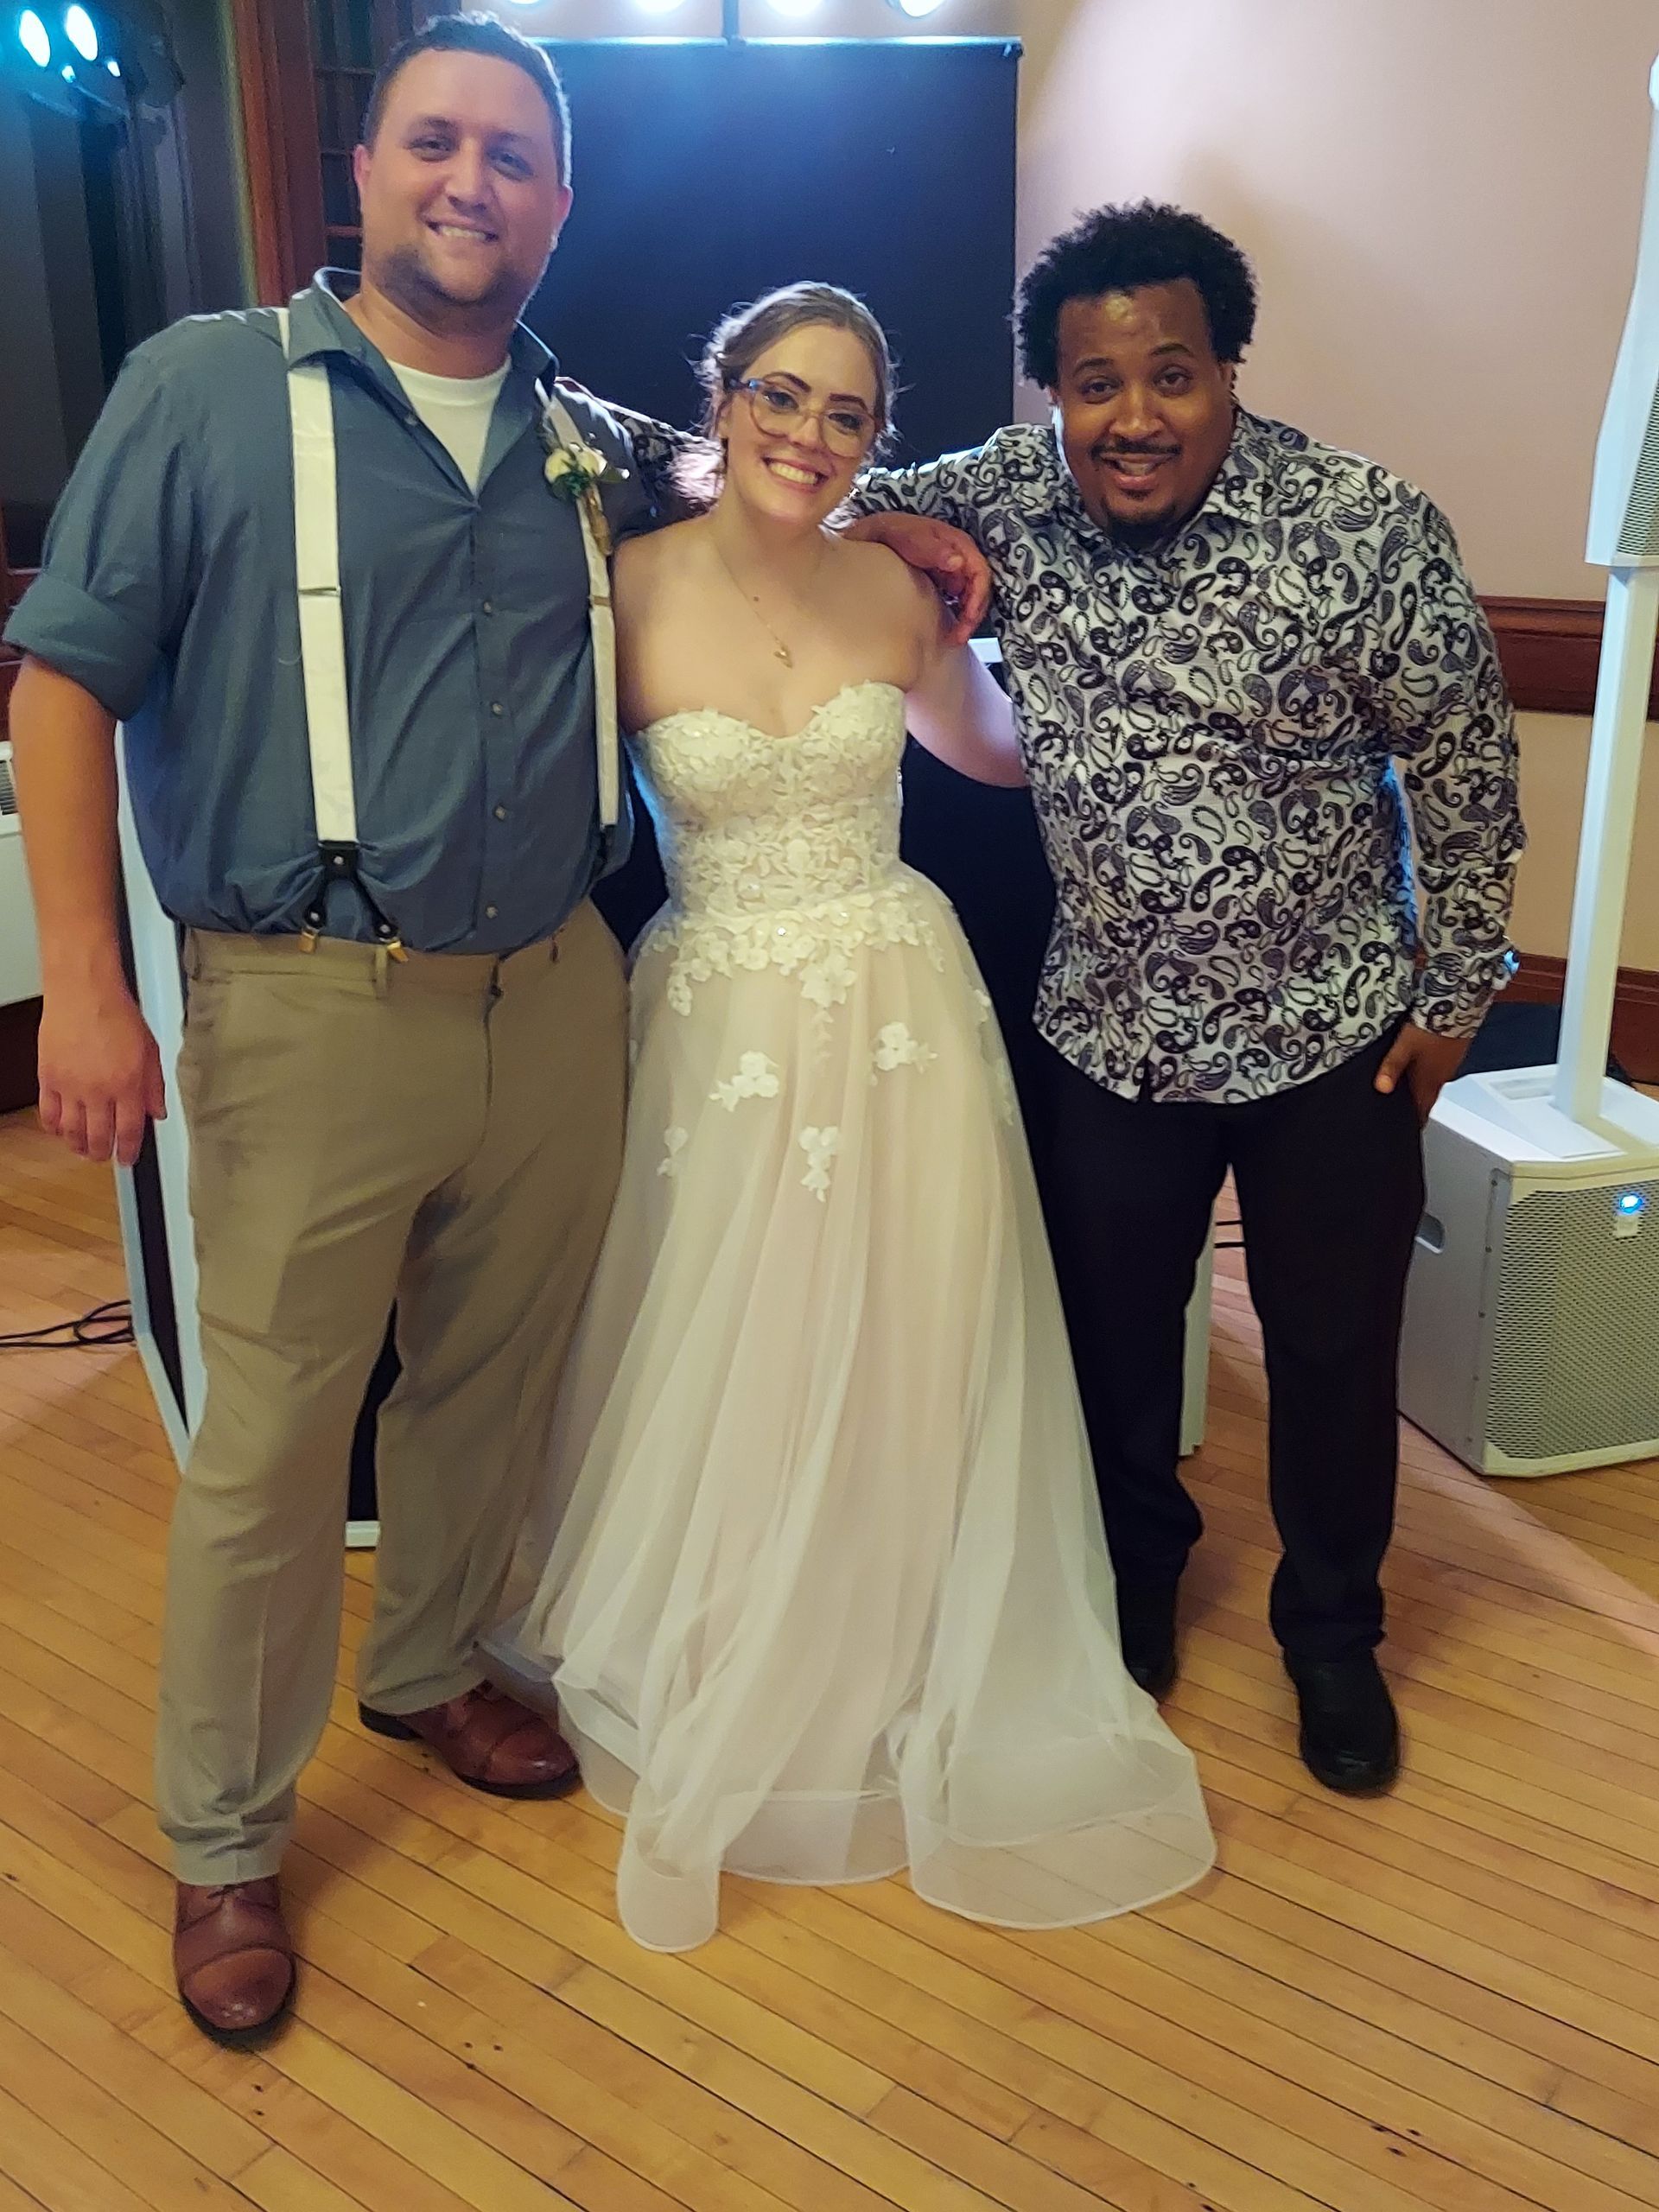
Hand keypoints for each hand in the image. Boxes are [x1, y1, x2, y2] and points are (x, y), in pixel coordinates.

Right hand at [37, 983, 165, 1166]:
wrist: (83, 992)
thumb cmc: (116, 1013)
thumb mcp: (150, 1050)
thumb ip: (154, 1086)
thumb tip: (158, 1112)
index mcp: (128, 1085)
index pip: (130, 1132)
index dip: (129, 1151)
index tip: (128, 1159)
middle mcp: (98, 1091)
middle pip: (99, 1138)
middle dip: (103, 1153)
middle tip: (105, 1156)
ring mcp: (71, 1087)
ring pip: (72, 1132)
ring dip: (78, 1146)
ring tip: (83, 1149)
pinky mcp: (48, 1078)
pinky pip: (48, 1113)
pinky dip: (54, 1127)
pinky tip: (60, 1130)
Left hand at [841, 512, 991, 643]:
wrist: (881, 533)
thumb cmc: (899, 533)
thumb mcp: (916, 539)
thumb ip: (936, 550)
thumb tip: (958, 562)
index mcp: (961, 545)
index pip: (980, 573)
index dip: (978, 597)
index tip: (968, 616)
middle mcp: (962, 557)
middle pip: (979, 589)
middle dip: (973, 614)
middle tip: (960, 636)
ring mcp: (955, 569)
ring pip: (971, 597)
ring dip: (967, 618)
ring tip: (956, 637)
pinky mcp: (946, 579)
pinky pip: (959, 599)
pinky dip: (958, 614)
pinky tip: (949, 628)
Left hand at [1374, 1022, 1467, 1125]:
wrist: (1457, 1006)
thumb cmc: (1432, 1026)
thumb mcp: (1403, 1047)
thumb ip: (1391, 1068)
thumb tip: (1381, 1089)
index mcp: (1429, 1081)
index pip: (1423, 1110)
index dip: (1416, 1121)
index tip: (1410, 1129)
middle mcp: (1442, 1076)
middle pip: (1429, 1097)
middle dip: (1418, 1104)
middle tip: (1409, 1110)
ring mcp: (1451, 1064)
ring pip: (1436, 1082)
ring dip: (1425, 1087)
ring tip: (1413, 1088)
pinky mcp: (1456, 1051)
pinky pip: (1443, 1068)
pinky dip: (1433, 1071)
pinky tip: (1426, 1064)